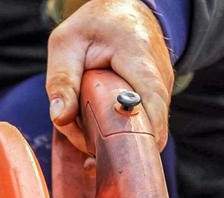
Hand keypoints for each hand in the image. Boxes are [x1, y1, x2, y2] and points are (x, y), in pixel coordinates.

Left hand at [46, 0, 173, 153]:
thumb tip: (60, 119)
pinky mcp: (159, 97)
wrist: (126, 10)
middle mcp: (160, 76)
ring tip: (87, 131)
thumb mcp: (67, 44)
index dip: (139, 139)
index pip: (152, 108)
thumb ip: (61, 81)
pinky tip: (97, 126)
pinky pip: (142, 123)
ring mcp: (164, 88)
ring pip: (144, 129)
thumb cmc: (94, 26)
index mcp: (139, 59)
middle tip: (88, 157)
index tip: (112, 156)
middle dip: (117, 147)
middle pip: (148, 128)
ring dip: (115, 139)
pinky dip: (120, 131)